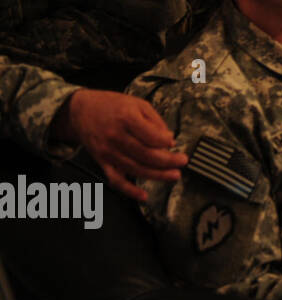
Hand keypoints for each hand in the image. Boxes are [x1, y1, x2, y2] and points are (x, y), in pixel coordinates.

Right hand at [51, 89, 183, 201]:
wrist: (81, 110)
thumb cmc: (112, 105)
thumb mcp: (138, 104)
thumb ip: (155, 121)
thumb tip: (169, 140)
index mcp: (126, 119)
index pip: (151, 136)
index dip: (165, 142)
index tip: (173, 142)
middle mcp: (116, 136)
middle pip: (145, 155)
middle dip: (168, 161)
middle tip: (182, 162)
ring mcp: (108, 151)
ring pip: (135, 169)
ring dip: (157, 175)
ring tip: (174, 175)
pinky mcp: (102, 161)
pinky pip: (115, 179)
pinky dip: (129, 190)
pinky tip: (143, 195)